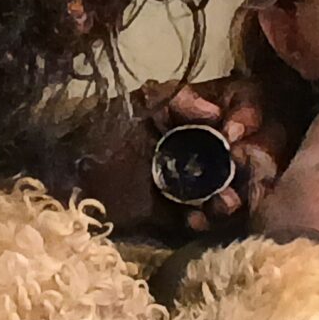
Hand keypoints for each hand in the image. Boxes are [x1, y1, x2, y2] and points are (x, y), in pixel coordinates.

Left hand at [71, 77, 289, 236]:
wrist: (64, 175)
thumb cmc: (99, 133)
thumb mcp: (135, 104)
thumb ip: (173, 97)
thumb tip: (213, 112)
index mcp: (198, 116)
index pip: (244, 108)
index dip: (248, 117)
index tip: (234, 132)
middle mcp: (205, 148)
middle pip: (253, 152)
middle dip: (254, 162)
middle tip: (243, 167)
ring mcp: (195, 184)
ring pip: (235, 189)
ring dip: (234, 196)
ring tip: (224, 202)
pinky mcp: (179, 216)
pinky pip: (207, 221)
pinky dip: (204, 222)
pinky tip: (194, 220)